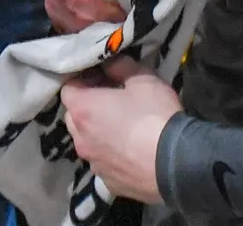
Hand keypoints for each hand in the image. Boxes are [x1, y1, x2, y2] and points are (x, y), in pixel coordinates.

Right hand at [43, 0, 124, 29]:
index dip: (99, 11)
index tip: (122, 15)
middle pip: (67, 13)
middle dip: (93, 25)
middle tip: (119, 29)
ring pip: (62, 20)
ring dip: (86, 30)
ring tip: (111, 31)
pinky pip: (60, 20)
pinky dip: (79, 28)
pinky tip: (99, 29)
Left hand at [61, 58, 179, 203]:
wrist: (174, 163)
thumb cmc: (154, 115)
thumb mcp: (143, 79)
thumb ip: (121, 66)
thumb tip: (110, 61)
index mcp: (83, 109)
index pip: (68, 88)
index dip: (83, 80)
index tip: (102, 77)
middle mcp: (80, 138)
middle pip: (74, 116)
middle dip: (88, 106)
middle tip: (112, 99)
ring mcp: (92, 163)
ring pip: (87, 141)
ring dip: (98, 132)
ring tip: (123, 127)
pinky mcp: (107, 181)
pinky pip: (103, 161)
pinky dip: (111, 154)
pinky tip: (131, 151)